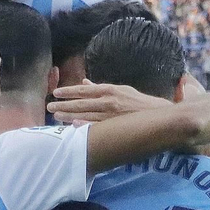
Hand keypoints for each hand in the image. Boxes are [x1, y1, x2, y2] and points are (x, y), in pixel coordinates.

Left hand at [47, 83, 167, 123]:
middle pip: (82, 103)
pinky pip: (97, 126)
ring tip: (56, 117)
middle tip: (49, 108)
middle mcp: (109, 101)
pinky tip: (74, 127)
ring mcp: (112, 115)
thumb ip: (101, 87)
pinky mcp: (116, 126)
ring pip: (86, 115)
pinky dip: (86, 126)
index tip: (56, 93)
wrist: (160, 115)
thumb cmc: (139, 102)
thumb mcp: (121, 90)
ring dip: (69, 117)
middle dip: (64, 105)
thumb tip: (85, 82)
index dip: (69, 91)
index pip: (84, 90)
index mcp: (110, 90)